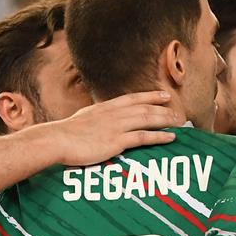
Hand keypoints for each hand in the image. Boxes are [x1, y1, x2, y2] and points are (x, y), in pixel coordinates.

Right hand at [36, 91, 178, 166]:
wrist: (56, 140)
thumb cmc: (65, 134)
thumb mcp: (83, 119)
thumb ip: (96, 118)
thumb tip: (101, 120)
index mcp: (105, 107)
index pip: (133, 98)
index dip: (151, 96)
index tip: (164, 95)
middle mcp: (114, 113)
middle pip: (145, 108)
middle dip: (164, 110)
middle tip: (178, 113)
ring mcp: (116, 126)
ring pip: (148, 119)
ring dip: (166, 120)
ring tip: (179, 123)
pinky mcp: (117, 141)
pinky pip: (144, 136)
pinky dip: (159, 136)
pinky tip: (170, 137)